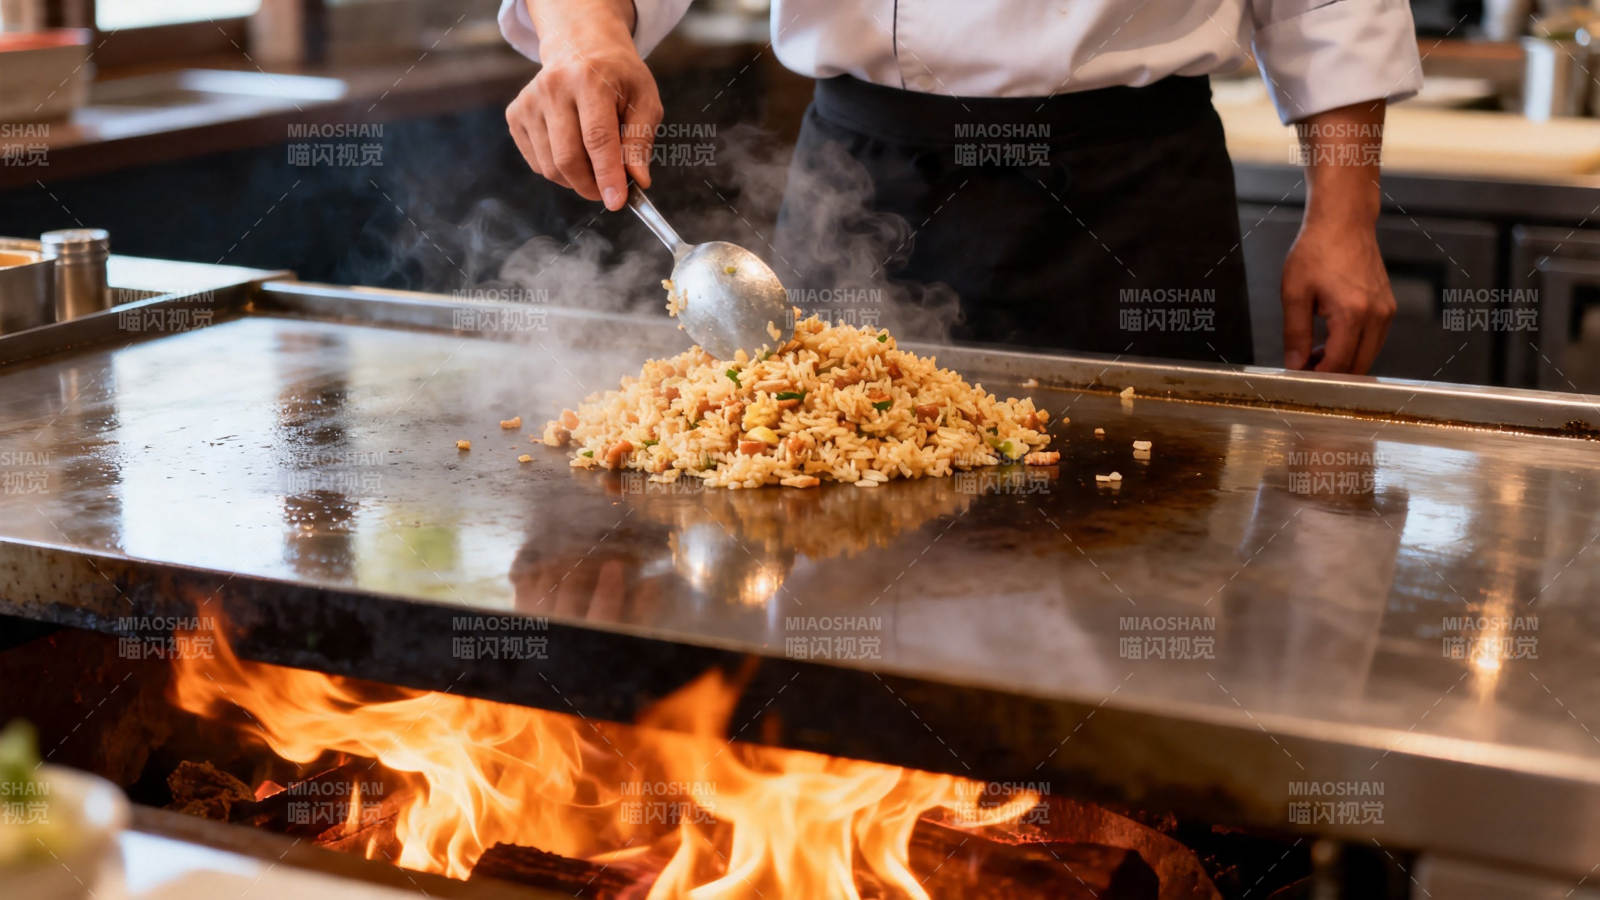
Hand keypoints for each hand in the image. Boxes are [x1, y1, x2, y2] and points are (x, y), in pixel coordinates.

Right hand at [505, 4, 661, 209]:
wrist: (580, 47)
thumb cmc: (618, 77)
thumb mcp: (644, 100)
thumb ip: (640, 141)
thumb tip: (638, 180)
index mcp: (589, 79)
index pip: (597, 138)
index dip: (607, 175)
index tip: (617, 202)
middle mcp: (552, 88)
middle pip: (568, 158)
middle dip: (591, 186)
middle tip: (610, 191)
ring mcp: (529, 101)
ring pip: (550, 167)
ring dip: (576, 180)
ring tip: (595, 162)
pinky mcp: (515, 114)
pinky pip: (538, 163)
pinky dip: (558, 170)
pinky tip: (574, 148)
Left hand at [1280, 222, 1394, 373]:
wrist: (1343, 223)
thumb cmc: (1317, 250)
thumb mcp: (1295, 293)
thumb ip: (1295, 334)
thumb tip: (1295, 365)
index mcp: (1353, 313)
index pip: (1338, 364)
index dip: (1317, 377)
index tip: (1298, 378)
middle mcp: (1376, 315)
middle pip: (1357, 366)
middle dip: (1331, 374)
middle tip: (1303, 369)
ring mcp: (1386, 312)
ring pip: (1368, 356)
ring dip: (1342, 363)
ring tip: (1311, 354)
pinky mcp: (1388, 307)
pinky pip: (1373, 341)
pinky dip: (1353, 349)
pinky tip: (1329, 342)